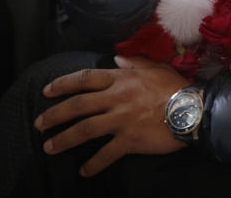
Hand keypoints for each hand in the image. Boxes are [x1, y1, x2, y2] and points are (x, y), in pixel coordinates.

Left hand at [34, 56, 188, 176]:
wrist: (192, 109)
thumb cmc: (175, 86)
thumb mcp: (154, 67)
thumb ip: (133, 63)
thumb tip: (116, 59)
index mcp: (120, 79)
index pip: (84, 79)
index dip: (62, 84)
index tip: (47, 91)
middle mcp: (116, 98)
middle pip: (77, 105)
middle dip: (54, 115)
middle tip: (39, 123)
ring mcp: (121, 120)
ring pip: (84, 129)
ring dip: (64, 139)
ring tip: (50, 147)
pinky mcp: (129, 140)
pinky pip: (106, 154)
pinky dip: (93, 164)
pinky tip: (84, 171)